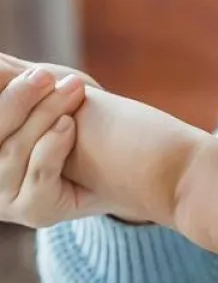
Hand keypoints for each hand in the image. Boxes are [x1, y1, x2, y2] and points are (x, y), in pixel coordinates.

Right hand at [0, 59, 101, 227]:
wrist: (139, 169)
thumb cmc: (85, 122)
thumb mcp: (43, 97)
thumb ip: (12, 80)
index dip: (4, 92)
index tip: (33, 70)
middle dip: (20, 98)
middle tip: (46, 75)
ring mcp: (7, 201)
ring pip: (15, 150)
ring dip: (43, 116)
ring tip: (69, 91)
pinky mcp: (33, 213)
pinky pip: (38, 175)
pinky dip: (53, 147)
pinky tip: (69, 125)